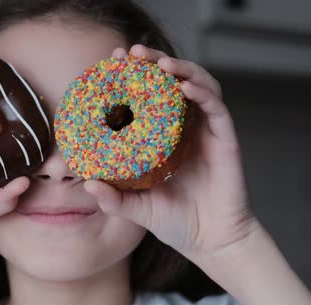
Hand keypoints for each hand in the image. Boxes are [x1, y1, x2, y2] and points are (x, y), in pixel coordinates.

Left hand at [84, 44, 259, 260]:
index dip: (132, 76)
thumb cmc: (173, 221)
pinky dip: (203, 93)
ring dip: (181, 69)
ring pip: (198, 85)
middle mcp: (184, 127)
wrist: (210, 241)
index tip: (112, 62)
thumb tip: (88, 183)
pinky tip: (185, 87)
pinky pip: (216, 108)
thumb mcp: (136, 208)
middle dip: (153, 62)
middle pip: (172, 82)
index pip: (147, 97)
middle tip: (132, 53)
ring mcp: (206, 131)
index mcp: (162, 137)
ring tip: (160, 64)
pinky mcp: (226, 139)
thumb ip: (113, 198)